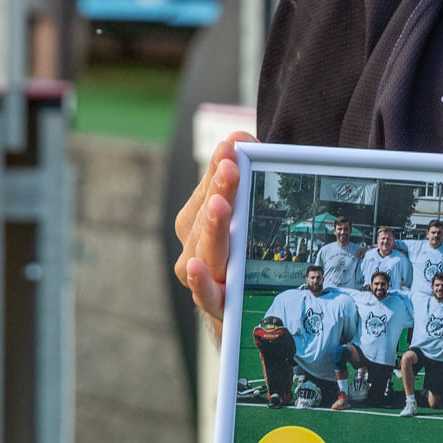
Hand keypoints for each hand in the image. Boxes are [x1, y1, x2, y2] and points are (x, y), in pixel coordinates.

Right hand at [173, 133, 256, 330]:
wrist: (246, 306)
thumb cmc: (244, 251)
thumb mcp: (247, 208)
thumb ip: (243, 172)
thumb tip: (239, 136)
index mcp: (200, 218)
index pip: (208, 189)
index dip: (217, 169)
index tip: (230, 147)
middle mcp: (195, 244)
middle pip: (207, 215)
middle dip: (218, 190)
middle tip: (230, 167)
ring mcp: (202, 273)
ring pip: (205, 249)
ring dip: (212, 227)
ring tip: (219, 205)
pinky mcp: (213, 302)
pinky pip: (203, 292)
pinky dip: (198, 280)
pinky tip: (197, 266)